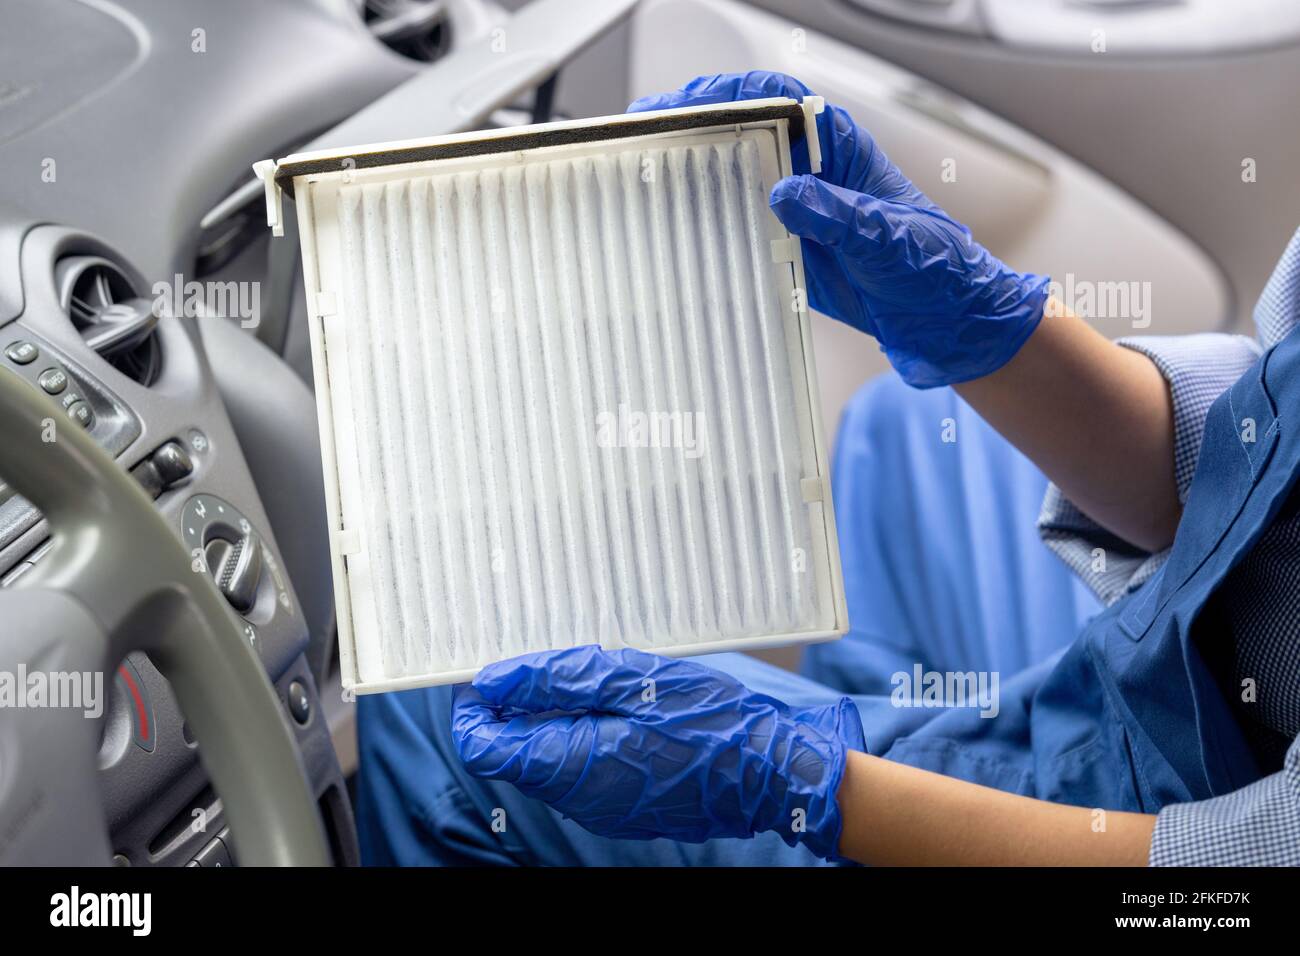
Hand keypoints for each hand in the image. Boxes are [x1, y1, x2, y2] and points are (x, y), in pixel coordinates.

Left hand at [452, 645, 864, 858]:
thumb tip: (492, 679)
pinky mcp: (622, 806)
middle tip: (559, 662)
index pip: (482, 746)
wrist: (772, 772)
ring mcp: (600, 808)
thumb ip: (552, 679)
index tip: (493, 670)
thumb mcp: (628, 679)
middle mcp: (576, 798)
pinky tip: (622, 707)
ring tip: (601, 680)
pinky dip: (584, 734)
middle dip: (519, 705)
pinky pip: (581, 769)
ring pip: (548, 758)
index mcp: (569, 766)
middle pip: (513, 752)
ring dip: (556, 717)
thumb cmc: (709, 719)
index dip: (475, 706)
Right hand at [630, 71, 1049, 387]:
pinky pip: (738, 225)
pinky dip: (705, 224)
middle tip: (638, 141)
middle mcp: (812, 170)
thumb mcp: (888, 240)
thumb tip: (786, 192)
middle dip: (688, 130)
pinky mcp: (787, 246)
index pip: (771, 100)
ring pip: (732, 176)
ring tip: (640, 180)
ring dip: (690, 175)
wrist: (945, 323)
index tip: (673, 108)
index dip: (718, 96)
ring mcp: (796, 209)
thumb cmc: (934, 271)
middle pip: (739, 132)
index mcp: (839, 146)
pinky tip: (673, 232)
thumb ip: (840, 214)